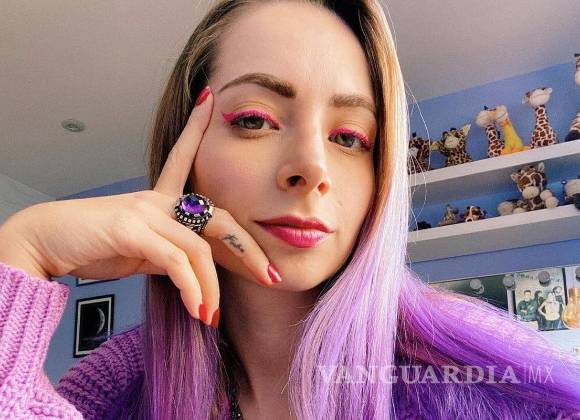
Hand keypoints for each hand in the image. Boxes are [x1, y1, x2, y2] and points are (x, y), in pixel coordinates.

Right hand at [0, 86, 278, 325]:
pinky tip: (197, 311)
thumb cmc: (90, 245)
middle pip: (219, 217)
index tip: (209, 100)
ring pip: (200, 248)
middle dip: (248, 249)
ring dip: (212, 288)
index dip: (196, 127)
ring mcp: (146, 211)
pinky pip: (176, 262)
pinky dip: (192, 289)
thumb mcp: (137, 249)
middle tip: (269, 277)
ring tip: (212, 317)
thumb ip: (165, 252)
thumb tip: (186, 269)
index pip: (183, 157)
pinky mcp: (132, 230)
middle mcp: (157, 199)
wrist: (44, 244)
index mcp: (159, 199)